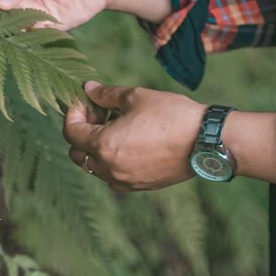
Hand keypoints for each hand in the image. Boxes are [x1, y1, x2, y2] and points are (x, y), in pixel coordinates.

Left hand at [63, 80, 205, 191]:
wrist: (204, 141)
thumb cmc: (170, 115)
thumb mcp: (136, 97)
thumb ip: (107, 95)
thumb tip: (89, 89)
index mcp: (104, 145)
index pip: (71, 133)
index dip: (73, 114)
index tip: (84, 101)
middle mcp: (109, 169)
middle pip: (78, 154)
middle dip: (82, 132)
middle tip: (99, 113)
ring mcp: (124, 181)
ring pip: (95, 167)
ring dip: (97, 148)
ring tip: (116, 127)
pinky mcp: (139, 186)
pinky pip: (113, 176)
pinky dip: (112, 161)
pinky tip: (129, 143)